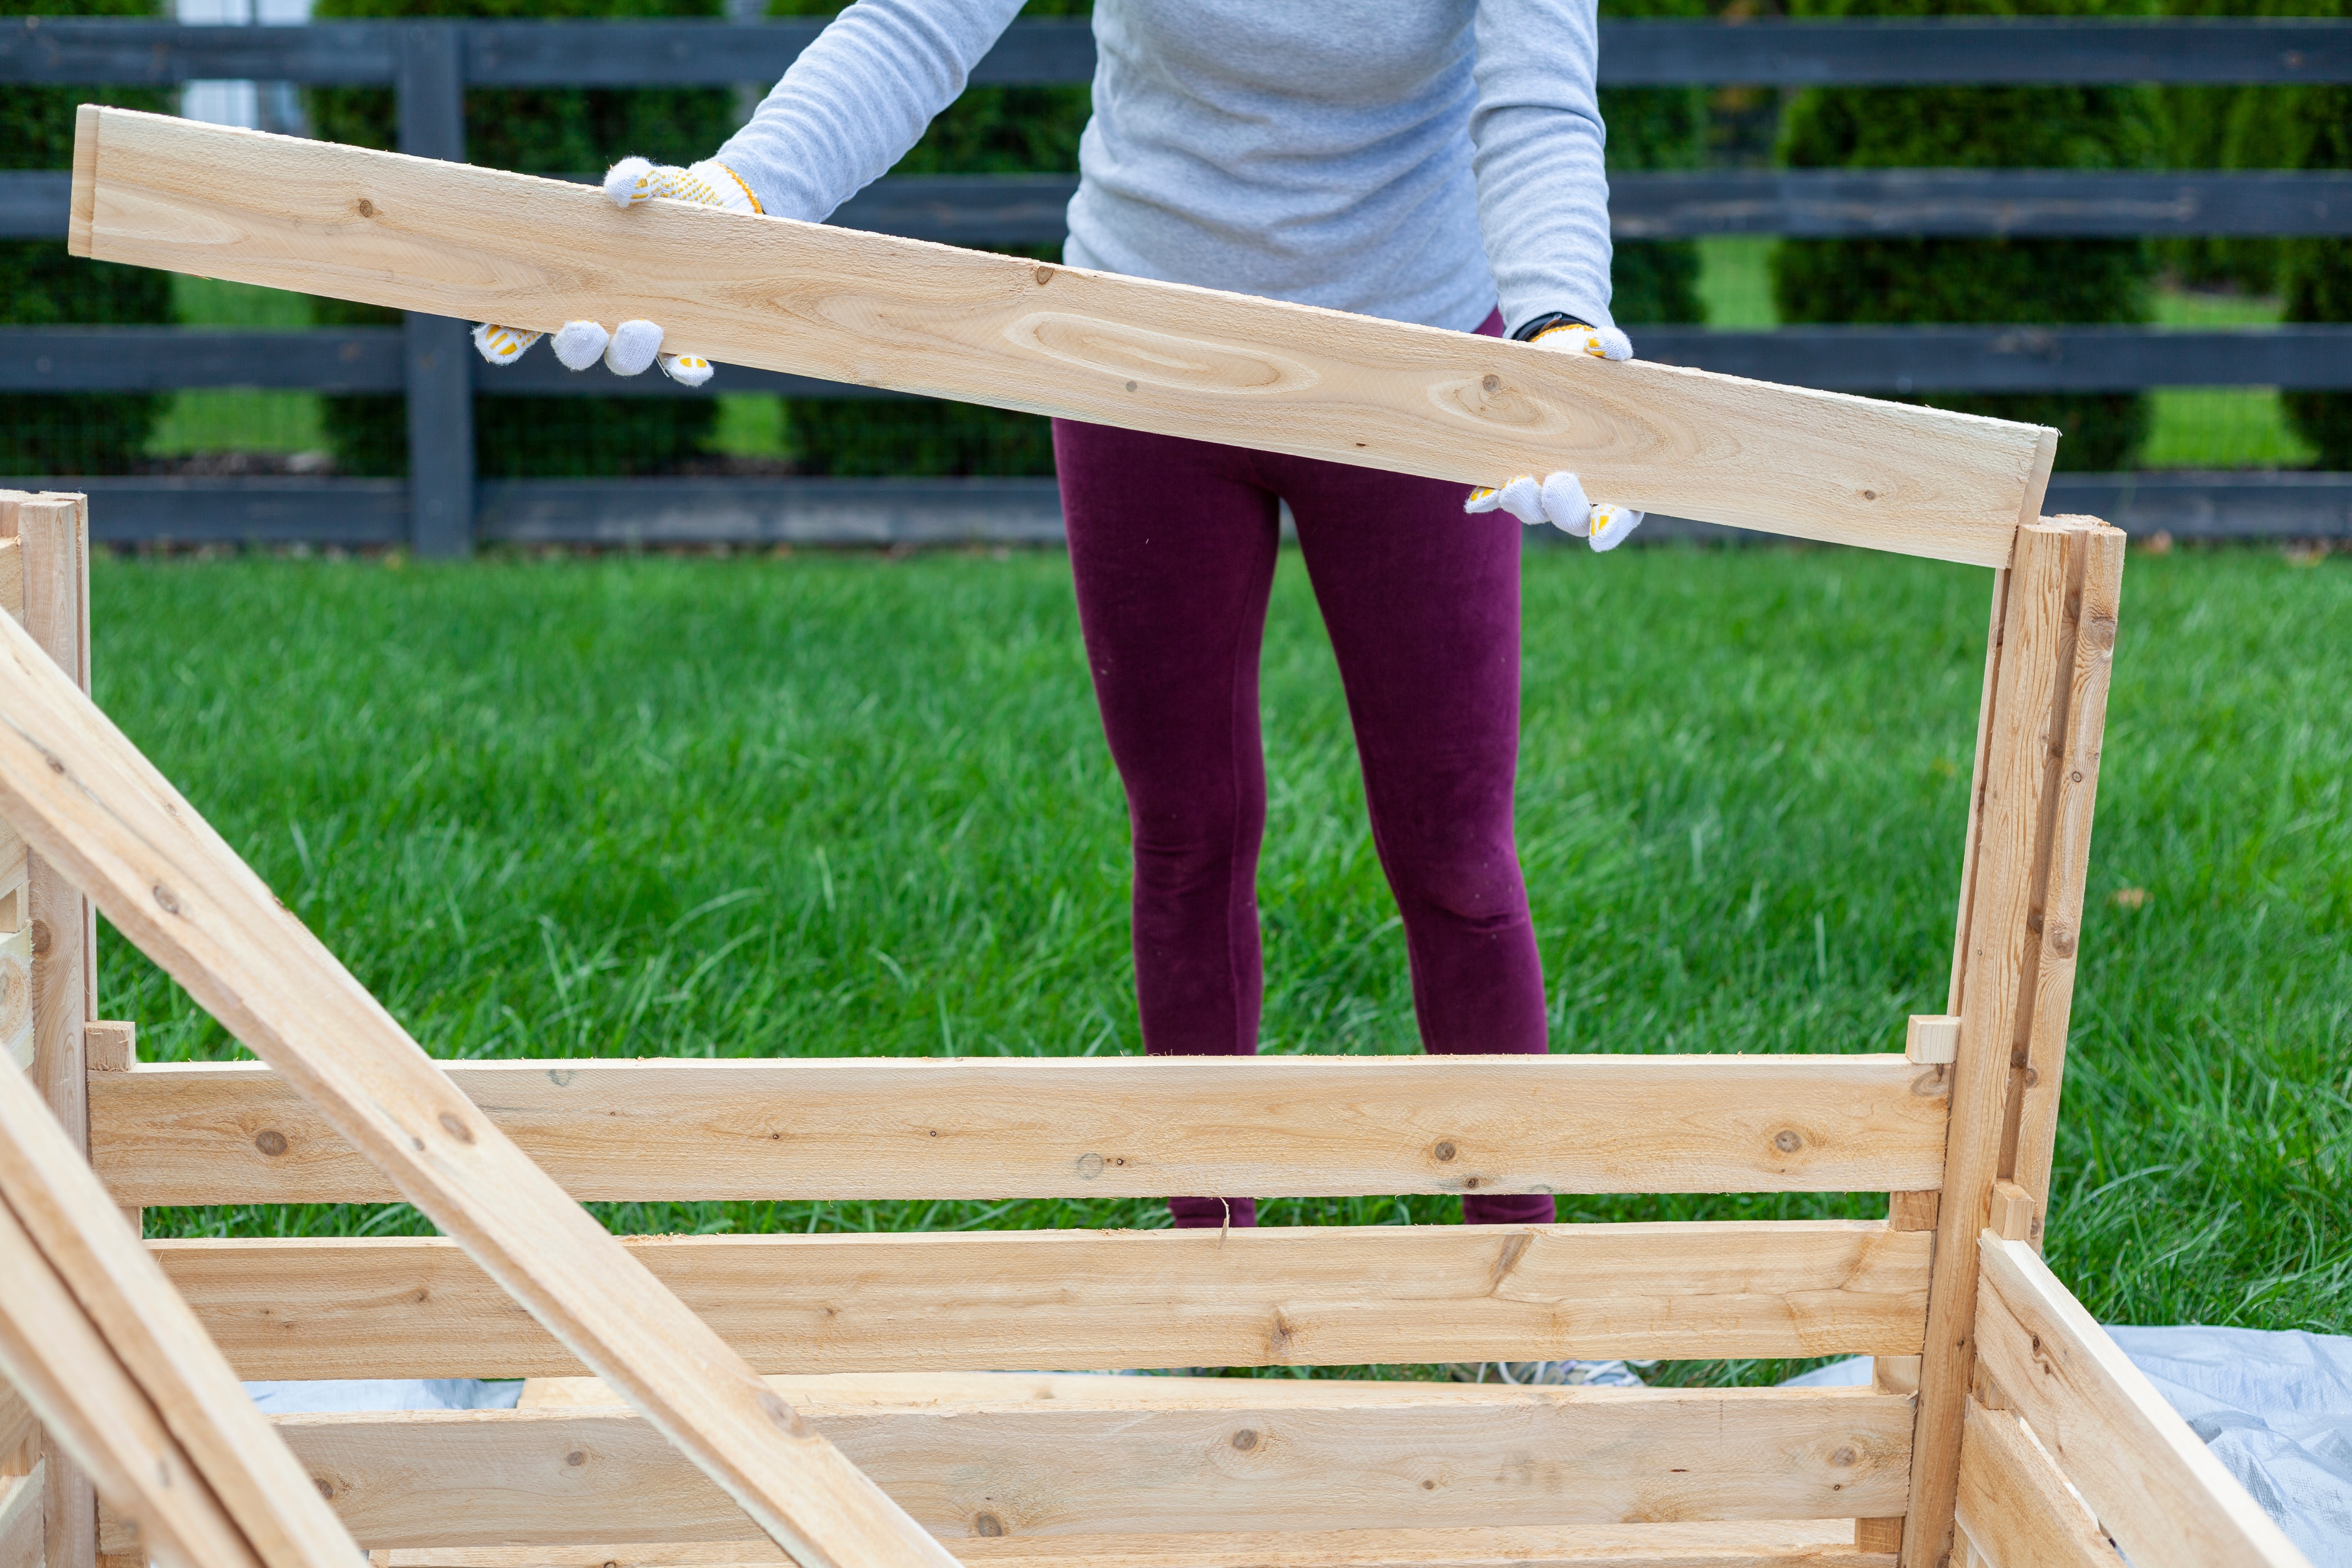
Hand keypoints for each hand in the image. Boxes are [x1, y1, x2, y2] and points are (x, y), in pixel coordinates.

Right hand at [469, 157, 759, 386]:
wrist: (719, 213)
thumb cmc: (663, 201)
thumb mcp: (650, 184)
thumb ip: (634, 180)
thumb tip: (621, 189)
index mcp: (572, 285)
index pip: (526, 317)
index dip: (507, 336)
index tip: (495, 345)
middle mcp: (603, 316)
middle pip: (576, 347)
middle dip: (576, 346)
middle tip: (584, 329)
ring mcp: (642, 331)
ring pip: (624, 359)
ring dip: (628, 353)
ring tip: (642, 329)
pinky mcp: (687, 337)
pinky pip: (682, 365)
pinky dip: (687, 369)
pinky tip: (693, 366)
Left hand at [1464, 321, 1645, 550]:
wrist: (1549, 362)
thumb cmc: (1587, 365)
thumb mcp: (1599, 353)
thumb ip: (1609, 348)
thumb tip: (1606, 348)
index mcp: (1622, 477)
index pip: (1621, 514)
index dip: (1611, 527)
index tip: (1600, 532)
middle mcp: (1583, 492)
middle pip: (1574, 519)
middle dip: (1563, 509)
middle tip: (1559, 483)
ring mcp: (1545, 489)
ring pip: (1534, 511)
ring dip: (1523, 503)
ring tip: (1515, 484)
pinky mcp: (1513, 476)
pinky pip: (1497, 495)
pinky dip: (1487, 498)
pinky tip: (1477, 499)